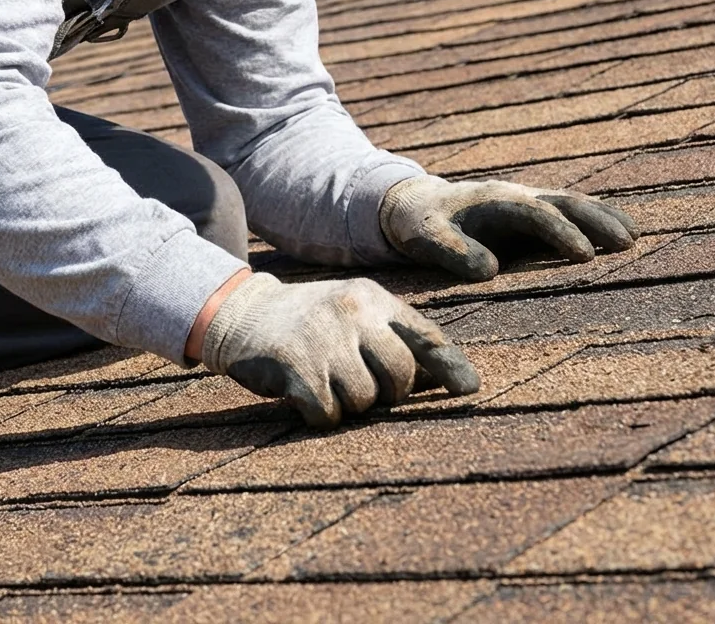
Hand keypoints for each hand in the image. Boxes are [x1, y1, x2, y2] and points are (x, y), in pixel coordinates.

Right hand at [200, 272, 478, 427]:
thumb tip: (443, 379)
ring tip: (328, 382)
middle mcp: (353, 313)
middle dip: (387, 393)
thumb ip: (393, 338)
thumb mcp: (354, 314)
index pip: (424, 335)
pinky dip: (320, 414)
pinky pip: (329, 415)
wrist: (243, 313)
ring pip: (365, 401)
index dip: (450, 366)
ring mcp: (324, 339)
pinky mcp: (297, 367)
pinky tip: (305, 394)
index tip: (470, 390)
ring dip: (349, 404)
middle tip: (362, 385)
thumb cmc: (311, 321)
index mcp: (372, 299)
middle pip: (400, 377)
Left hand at [380, 175, 639, 280]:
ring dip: (602, 217)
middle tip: (627, 241)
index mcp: (493, 200)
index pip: (535, 213)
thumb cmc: (419, 224)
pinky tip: (617, 235)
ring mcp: (526, 201)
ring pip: (571, 203)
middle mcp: (516, 195)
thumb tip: (489, 271)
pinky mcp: (530, 214)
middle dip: (595, 220)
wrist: (415, 204)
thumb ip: (452, 251)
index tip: (583, 256)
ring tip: (634, 237)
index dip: (560, 232)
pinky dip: (593, 220)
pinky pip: (566, 214)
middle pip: (563, 202)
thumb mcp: (425, 238)